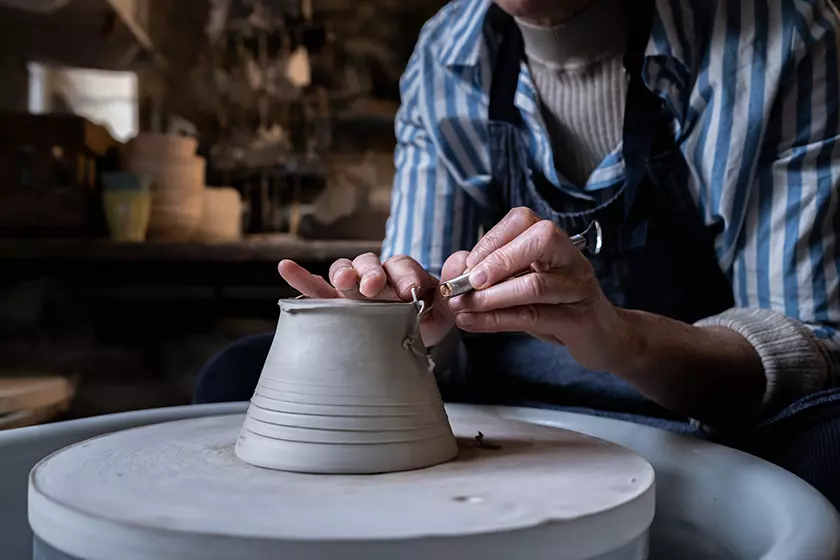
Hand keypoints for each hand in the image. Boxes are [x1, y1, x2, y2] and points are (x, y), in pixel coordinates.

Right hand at [278, 253, 467, 346]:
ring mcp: (353, 287)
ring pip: (344, 270)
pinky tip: (285, 266)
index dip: (405, 274)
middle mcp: (376, 275)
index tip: (409, 290)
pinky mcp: (334, 302)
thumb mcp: (446, 309)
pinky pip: (315, 289)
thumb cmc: (426, 320)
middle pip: (370, 262)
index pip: (402, 265)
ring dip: (343, 271)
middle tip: (373, 286)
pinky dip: (300, 278)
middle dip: (371, 272)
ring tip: (344, 280)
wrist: (409, 340)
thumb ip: (454, 287)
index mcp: (403, 273)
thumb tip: (463, 261)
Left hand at [446, 207, 635, 371]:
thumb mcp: (526, 283)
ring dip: (491, 297)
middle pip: (539, 240)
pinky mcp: (579, 320)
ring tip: (463, 306)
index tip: (467, 264)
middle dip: (498, 259)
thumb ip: (496, 273)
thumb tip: (457, 266)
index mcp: (555, 243)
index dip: (491, 239)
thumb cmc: (559, 307)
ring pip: (535, 284)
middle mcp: (570, 259)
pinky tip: (474, 323)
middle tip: (469, 281)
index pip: (523, 221)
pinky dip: (498, 320)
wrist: (602, 337)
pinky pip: (536, 317)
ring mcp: (578, 288)